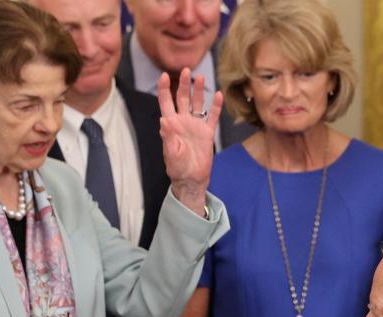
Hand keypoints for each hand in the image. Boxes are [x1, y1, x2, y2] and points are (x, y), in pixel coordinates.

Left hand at [157, 67, 223, 215]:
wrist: (191, 180)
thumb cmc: (177, 169)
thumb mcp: (170, 154)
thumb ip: (167, 137)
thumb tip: (163, 121)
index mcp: (171, 125)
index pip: (166, 103)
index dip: (165, 89)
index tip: (164, 76)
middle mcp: (183, 122)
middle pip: (182, 98)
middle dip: (183, 84)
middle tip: (186, 70)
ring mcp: (195, 126)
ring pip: (197, 104)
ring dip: (198, 91)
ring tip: (200, 77)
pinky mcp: (207, 133)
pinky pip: (213, 117)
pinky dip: (216, 106)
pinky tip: (219, 95)